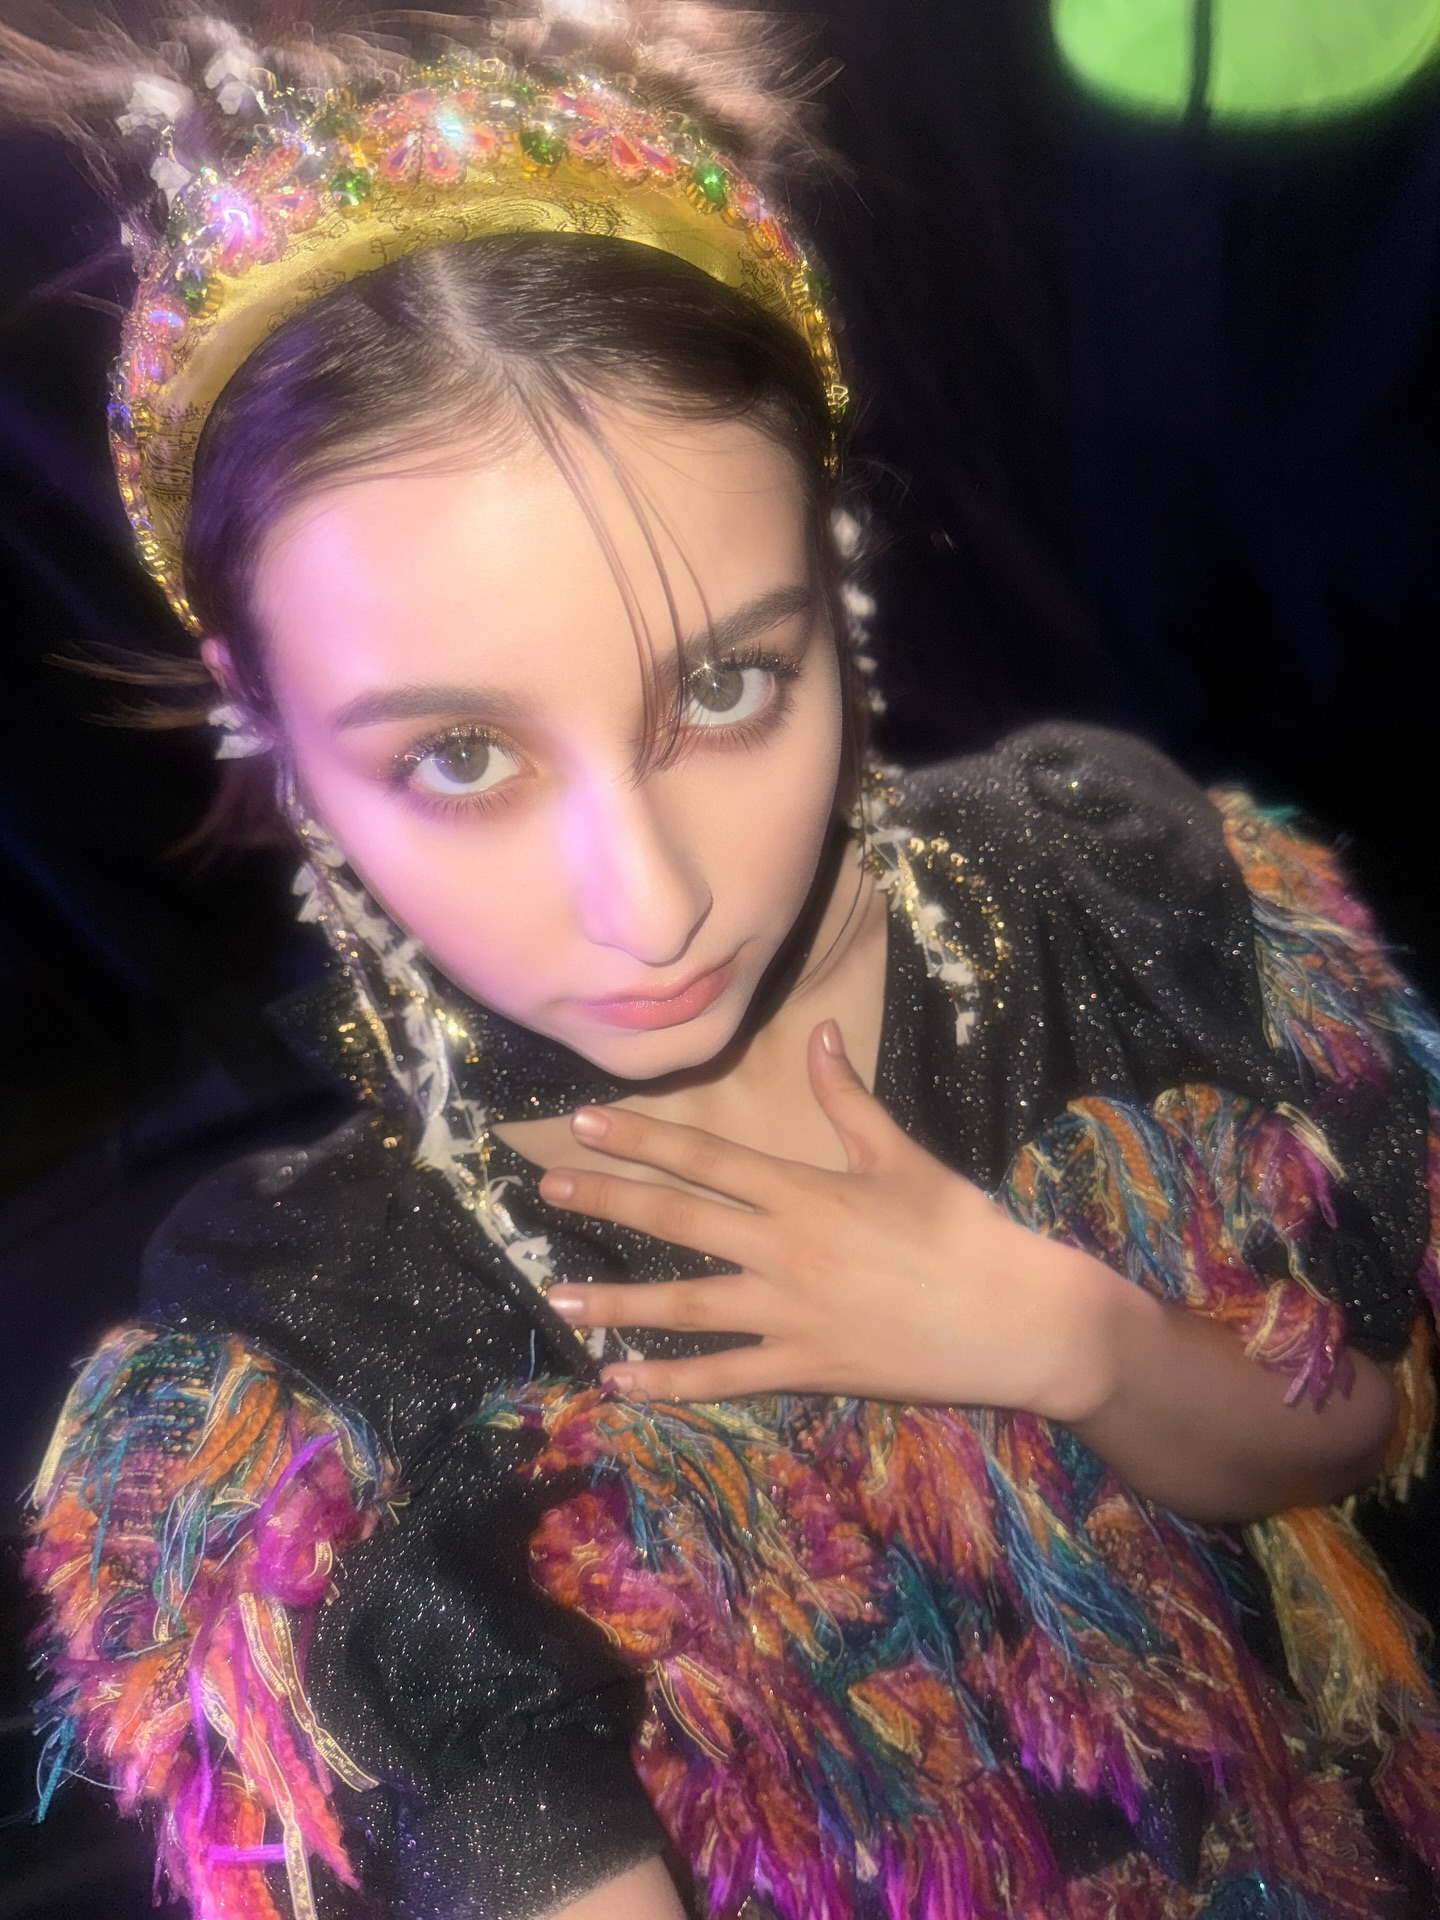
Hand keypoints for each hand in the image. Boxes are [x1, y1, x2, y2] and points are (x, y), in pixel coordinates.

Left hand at [540, 1021, 1118, 1409]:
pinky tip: (619, 1382)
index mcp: (804, 1190)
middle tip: (548, 1188)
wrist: (1015, 1318)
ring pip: (685, 1305)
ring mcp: (790, 1313)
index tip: (585, 1124)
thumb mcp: (902, 1155)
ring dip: (616, 1300)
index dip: (641, 1138)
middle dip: (608, 1199)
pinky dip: (670, 1382)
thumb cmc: (962, 1228)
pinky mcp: (805, 1365)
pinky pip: (725, 1376)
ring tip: (557, 1299)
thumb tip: (820, 1032)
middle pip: (678, 1219)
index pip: (706, 1156)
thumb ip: (848, 1099)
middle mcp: (783, 1248)